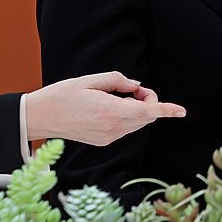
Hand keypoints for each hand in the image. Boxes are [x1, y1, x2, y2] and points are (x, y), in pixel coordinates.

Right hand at [24, 71, 185, 145]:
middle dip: (148, 101)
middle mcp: (111, 128)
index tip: (182, 111)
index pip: (147, 112)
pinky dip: (128, 117)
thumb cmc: (62, 95)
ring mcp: (108, 137)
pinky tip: (110, 108)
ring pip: (137, 123)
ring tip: (118, 97)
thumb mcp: (89, 80)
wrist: (39, 117)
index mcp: (110, 111)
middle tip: (132, 88)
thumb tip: (136, 86)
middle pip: (146, 117)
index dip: (167, 110)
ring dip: (138, 110)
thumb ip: (118, 80)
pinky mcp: (103, 141)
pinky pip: (126, 128)